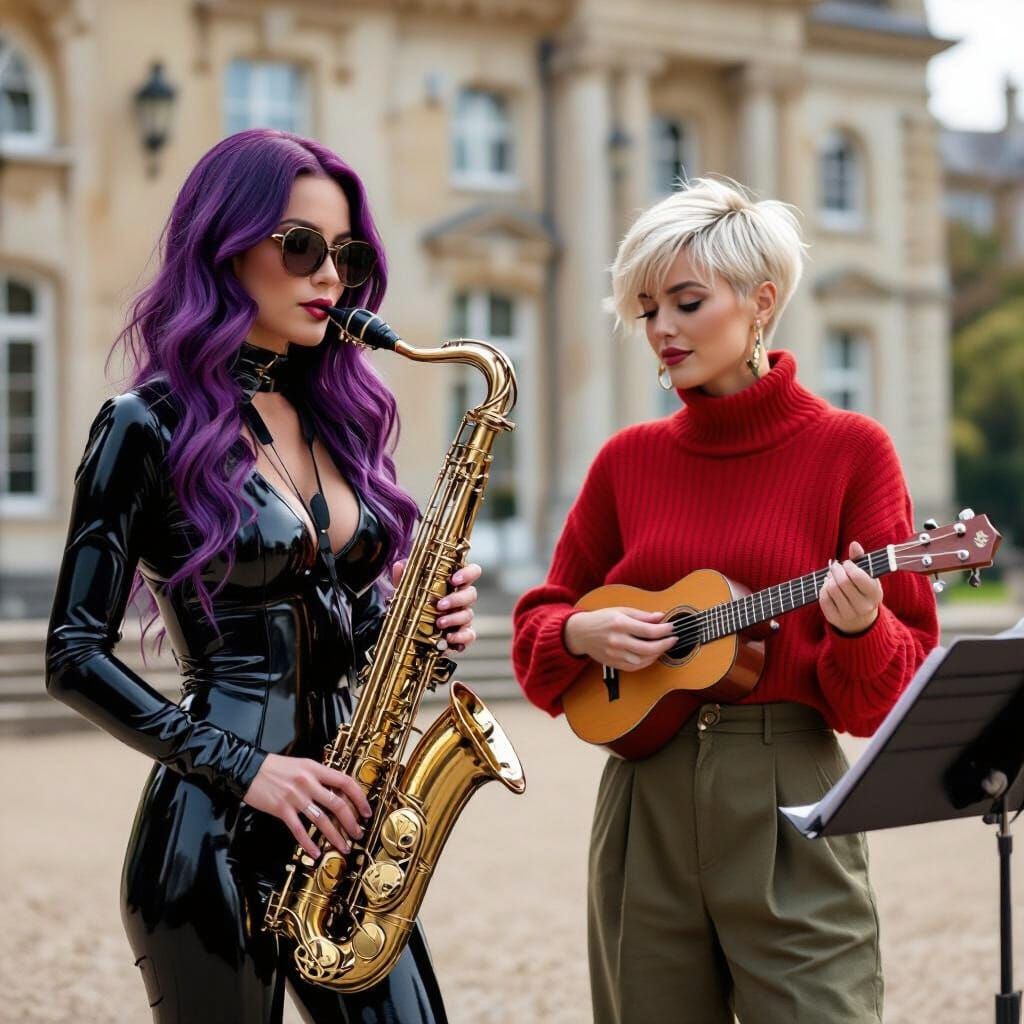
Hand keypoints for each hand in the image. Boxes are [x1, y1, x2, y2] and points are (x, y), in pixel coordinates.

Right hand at [242, 753, 372, 859]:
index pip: (345, 782)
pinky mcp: (281, 809)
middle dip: (351, 821)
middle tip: (358, 833)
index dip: (359, 797)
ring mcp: (295, 797)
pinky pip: (299, 829)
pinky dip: (308, 843)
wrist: (248, 769)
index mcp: (315, 769)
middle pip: (337, 804)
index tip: (366, 810)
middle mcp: (308, 783)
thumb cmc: (275, 767)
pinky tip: (315, 852)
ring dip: (335, 836)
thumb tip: (336, 790)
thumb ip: (318, 776)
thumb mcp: (302, 764)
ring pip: (322, 820)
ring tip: (343, 846)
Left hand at [391, 559, 481, 652]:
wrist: (411, 632)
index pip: (472, 572)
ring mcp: (464, 617)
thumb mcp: (408, 591)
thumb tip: (399, 565)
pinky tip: (448, 638)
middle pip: (471, 594)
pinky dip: (460, 637)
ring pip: (468, 615)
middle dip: (457, 599)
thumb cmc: (416, 605)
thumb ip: (405, 578)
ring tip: (439, 623)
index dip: (467, 574)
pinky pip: (469, 636)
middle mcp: (462, 599)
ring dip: (454, 618)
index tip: (454, 579)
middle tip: (440, 605)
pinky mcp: (463, 635)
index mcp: (454, 584)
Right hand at [564, 607, 675, 670]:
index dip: (664, 630)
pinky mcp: (613, 663)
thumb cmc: (602, 619)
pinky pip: (634, 667)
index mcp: (620, 623)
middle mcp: (617, 640)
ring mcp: (615, 654)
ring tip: (663, 647)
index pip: (648, 630)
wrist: (581, 633)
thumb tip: (661, 617)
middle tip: (673, 639)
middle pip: (648, 648)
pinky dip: (646, 663)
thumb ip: (642, 615)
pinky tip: (651, 655)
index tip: (672, 627)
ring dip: (657, 654)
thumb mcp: (621, 610)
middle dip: (665, 644)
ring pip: (643, 660)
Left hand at [819, 541, 883, 634]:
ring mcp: (849, 614)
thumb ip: (861, 559)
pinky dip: (823, 589)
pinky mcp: (834, 619)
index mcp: (875, 594)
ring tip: (832, 577)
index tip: (847, 564)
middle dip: (836, 570)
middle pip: (842, 582)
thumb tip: (854, 544)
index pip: (858, 576)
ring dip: (829, 579)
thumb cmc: (863, 591)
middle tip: (836, 567)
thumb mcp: (868, 576)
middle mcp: (864, 607)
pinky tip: (828, 587)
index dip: (849, 566)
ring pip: (831, 589)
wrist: (861, 620)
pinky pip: (823, 598)